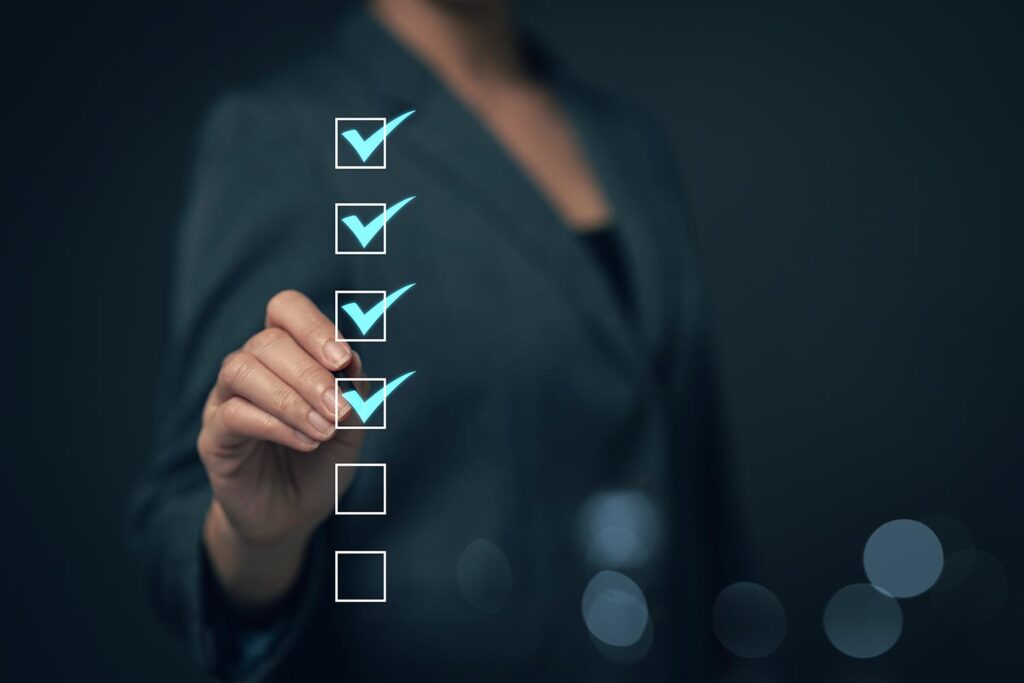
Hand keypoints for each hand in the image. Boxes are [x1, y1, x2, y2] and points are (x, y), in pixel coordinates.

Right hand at [198, 290, 363, 605]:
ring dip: (291, 398)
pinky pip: (233, 415)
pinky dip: (276, 425)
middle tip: (339, 408)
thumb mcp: (351, 425)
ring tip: (324, 428)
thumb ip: (354, 391)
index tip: (343, 359)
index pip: (285, 309)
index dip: (313, 326)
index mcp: (286, 354)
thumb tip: (351, 361)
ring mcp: (225, 400)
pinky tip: (306, 443)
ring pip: (241, 370)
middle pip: (267, 341)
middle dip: (310, 373)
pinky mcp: (214, 438)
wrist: (294, 515)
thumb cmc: (322, 461)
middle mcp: (251, 368)